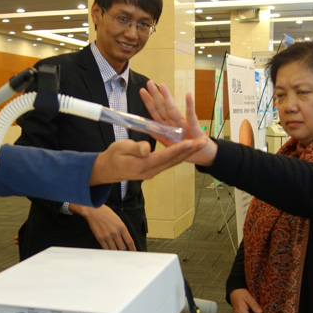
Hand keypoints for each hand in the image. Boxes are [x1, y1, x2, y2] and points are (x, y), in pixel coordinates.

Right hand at [69, 204, 135, 250]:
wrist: (94, 210)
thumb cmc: (106, 213)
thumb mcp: (118, 219)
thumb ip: (122, 229)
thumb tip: (125, 239)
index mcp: (122, 227)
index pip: (129, 242)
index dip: (132, 249)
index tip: (133, 252)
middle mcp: (116, 233)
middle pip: (123, 247)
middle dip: (124, 252)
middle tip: (125, 254)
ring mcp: (108, 236)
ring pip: (114, 250)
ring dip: (116, 253)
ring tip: (117, 254)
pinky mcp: (100, 238)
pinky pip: (106, 248)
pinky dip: (109, 251)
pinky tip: (110, 252)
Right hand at [89, 137, 207, 185]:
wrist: (108, 170)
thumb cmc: (113, 157)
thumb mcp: (121, 148)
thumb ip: (135, 148)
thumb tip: (147, 148)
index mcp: (143, 165)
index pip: (165, 156)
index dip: (179, 149)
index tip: (191, 142)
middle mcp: (151, 171)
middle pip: (174, 160)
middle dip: (190, 150)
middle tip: (204, 141)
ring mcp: (153, 171)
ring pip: (173, 162)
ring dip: (188, 153)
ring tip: (200, 144)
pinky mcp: (153, 169)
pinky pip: (169, 162)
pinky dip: (179, 155)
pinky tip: (187, 149)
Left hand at [140, 81, 216, 165]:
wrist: (202, 154)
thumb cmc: (186, 147)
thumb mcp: (170, 144)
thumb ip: (160, 136)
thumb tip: (148, 127)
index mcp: (167, 127)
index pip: (155, 112)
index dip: (148, 102)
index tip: (142, 91)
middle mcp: (174, 123)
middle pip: (162, 107)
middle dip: (155, 95)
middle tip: (149, 82)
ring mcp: (183, 123)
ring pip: (173, 109)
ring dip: (167, 97)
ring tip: (162, 86)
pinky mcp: (194, 126)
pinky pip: (191, 115)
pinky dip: (190, 105)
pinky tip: (188, 95)